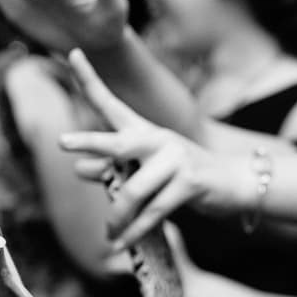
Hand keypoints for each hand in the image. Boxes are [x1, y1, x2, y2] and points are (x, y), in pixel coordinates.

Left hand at [60, 53, 243, 246]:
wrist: (234, 183)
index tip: (71, 52)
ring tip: (108, 234)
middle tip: (62, 143)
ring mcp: (175, 159)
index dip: (89, 79)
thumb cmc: (183, 177)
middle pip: (119, 140)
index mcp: (144, 131)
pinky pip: (153, 212)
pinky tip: (122, 243)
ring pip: (134, 190)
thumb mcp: (146, 171)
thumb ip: (113, 168)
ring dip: (117, 218)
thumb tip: (78, 168)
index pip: (111, 104)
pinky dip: (135, 231)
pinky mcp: (189, 182)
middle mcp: (157, 139)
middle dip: (91, 141)